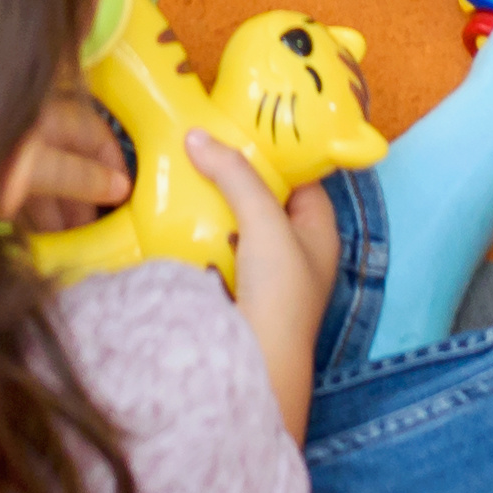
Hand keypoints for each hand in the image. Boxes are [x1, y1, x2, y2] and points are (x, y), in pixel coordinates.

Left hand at [0, 88, 133, 234]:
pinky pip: (22, 196)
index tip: (130, 194)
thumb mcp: (36, 165)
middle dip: (88, 193)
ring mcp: (6, 155)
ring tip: (76, 239)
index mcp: (45, 115)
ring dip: (63, 209)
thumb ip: (79, 174)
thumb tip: (121, 187)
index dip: (114, 161)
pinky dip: (37, 216)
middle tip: (101, 227)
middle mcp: (29, 132)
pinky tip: (46, 238)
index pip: (93, 133)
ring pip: (46, 180)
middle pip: (70, 159)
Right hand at [189, 133, 338, 426]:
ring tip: (182, 177)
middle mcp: (294, 253)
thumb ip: (236, 177)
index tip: (239, 129)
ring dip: (212, 208)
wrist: (257, 364)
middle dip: (234, 179)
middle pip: (264, 202)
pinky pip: (213, 254)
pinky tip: (174, 222)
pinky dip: (197, 238)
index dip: (275, 154)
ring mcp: (263, 276)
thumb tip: (199, 138)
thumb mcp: (265, 222)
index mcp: (318, 233)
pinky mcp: (233, 293)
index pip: (300, 179)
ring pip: (236, 228)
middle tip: (202, 149)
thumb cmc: (279, 294)